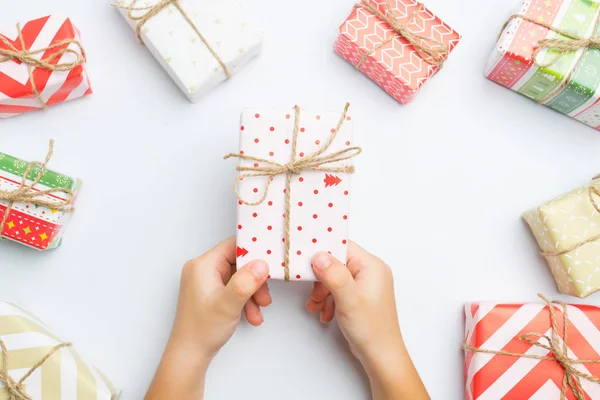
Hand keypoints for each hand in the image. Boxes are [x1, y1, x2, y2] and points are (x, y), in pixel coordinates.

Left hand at [146, 237, 270, 399]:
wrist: (189, 355)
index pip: (233, 246)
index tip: (269, 262)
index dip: (253, 252)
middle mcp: (202, 269)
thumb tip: (262, 263)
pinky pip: (233, 288)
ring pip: (239, 277)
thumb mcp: (228, 303)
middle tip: (264, 296)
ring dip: (252, 292)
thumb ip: (246, 281)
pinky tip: (252, 315)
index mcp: (203, 265)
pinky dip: (244, 299)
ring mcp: (206, 281)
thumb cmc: (202, 330)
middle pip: (238, 263)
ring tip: (259, 310)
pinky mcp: (211, 292)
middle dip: (255, 279)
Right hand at [307, 242, 428, 399]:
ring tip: (317, 306)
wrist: (381, 356)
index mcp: (372, 266)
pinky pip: (338, 290)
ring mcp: (365, 285)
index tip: (306, 262)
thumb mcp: (348, 298)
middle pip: (336, 263)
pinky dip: (328, 300)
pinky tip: (324, 313)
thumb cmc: (371, 328)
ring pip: (334, 278)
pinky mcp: (359, 297)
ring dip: (322, 291)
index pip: (342, 247)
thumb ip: (333, 274)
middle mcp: (370, 272)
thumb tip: (319, 255)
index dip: (323, 253)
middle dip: (321, 278)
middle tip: (314, 293)